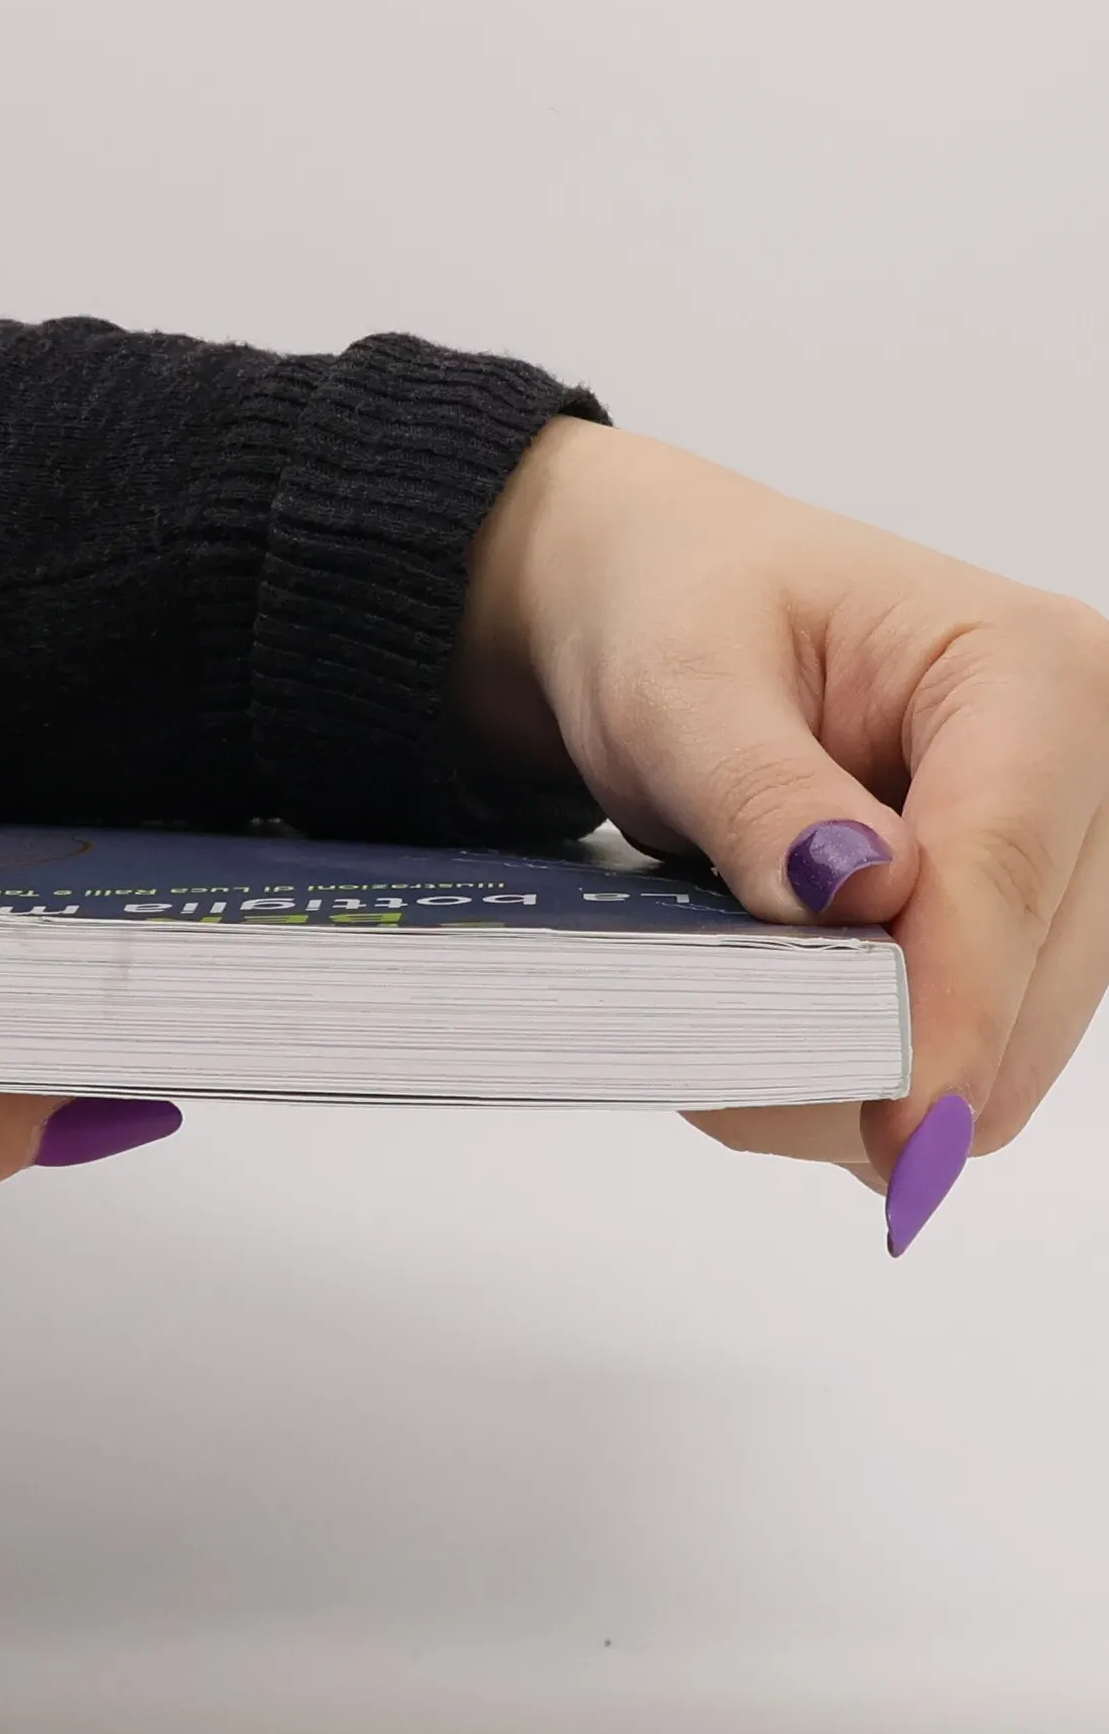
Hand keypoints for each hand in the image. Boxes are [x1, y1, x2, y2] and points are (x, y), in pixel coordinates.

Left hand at [464, 418, 1108, 1249]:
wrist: (666, 603)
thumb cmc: (676, 617)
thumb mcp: (679, 687)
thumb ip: (758, 792)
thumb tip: (853, 893)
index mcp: (1032, 672)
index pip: (1003, 875)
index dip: (948, 1015)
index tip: (900, 1130)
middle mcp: (1086, 768)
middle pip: (1027, 988)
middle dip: (886, 1060)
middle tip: (714, 1077)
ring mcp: (1065, 856)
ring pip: (1009, 1045)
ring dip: (869, 1080)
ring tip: (724, 1044)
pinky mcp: (1020, 922)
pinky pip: (971, 1044)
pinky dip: (870, 1068)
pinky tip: (774, 1035)